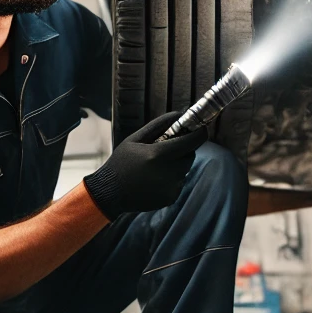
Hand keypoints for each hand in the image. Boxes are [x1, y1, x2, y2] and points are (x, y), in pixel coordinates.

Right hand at [83, 112, 207, 219]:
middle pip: (190, 156)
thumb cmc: (121, 162)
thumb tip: (179, 114)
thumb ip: (158, 125)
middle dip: (183, 150)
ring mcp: (171, 187)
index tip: (201, 128)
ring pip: (184, 170)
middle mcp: (168, 172)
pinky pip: (179, 183)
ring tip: (156, 166)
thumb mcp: (135, 138)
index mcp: (158, 154)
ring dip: (177, 165)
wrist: (110, 192)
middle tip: (167, 149)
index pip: (191, 141)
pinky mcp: (171, 198)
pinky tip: (154, 180)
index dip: (200, 133)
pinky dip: (172, 179)